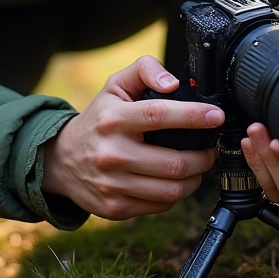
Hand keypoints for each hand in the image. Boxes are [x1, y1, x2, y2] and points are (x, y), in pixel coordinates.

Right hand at [40, 55, 220, 219]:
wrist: (61, 159)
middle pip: (174, 163)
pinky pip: (160, 206)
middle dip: (204, 157)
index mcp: (114, 120)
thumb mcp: (115, 85)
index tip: (216, 116)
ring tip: (197, 166)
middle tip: (210, 149)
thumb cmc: (99, 119)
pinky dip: (175, 194)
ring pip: (172, 190)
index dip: (194, 116)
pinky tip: (173, 181)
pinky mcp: (115, 208)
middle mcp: (111, 153)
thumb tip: (173, 83)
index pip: (159, 115)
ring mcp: (112, 184)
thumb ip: (145, 69)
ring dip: (195, 179)